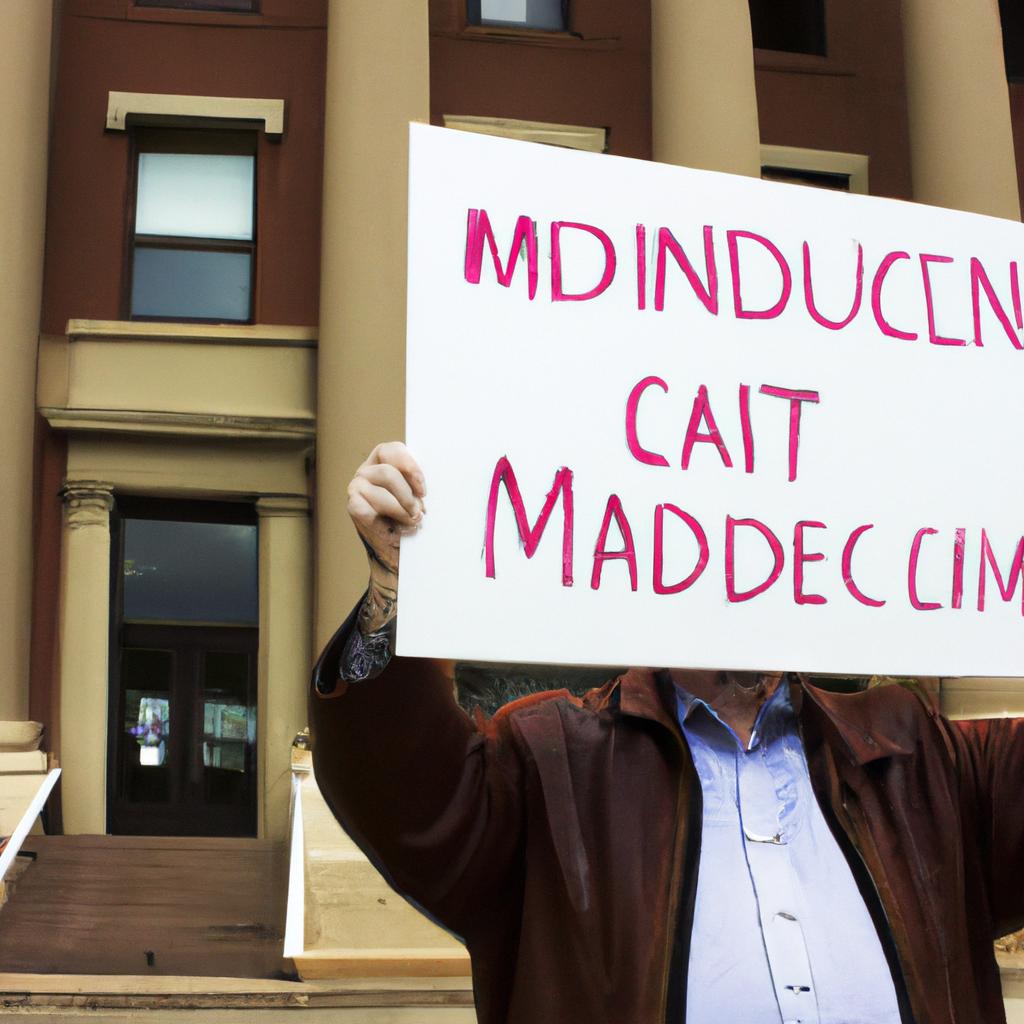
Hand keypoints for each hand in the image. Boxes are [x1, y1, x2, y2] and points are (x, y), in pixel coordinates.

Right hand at [347, 442, 426, 633]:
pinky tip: (397, 532)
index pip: (392, 450)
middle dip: (408, 496)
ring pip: (381, 493)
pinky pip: (368, 510)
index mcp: (383, 460)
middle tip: (419, 513)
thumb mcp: (420, 496)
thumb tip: (451, 469)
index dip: (410, 468)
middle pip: (388, 473)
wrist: (399, 552)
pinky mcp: (353, 506)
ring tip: (412, 522)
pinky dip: (387, 523)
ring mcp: (356, 488)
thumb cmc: (413, 518)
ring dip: (401, 510)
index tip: (424, 491)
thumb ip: (421, 483)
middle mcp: (366, 471)